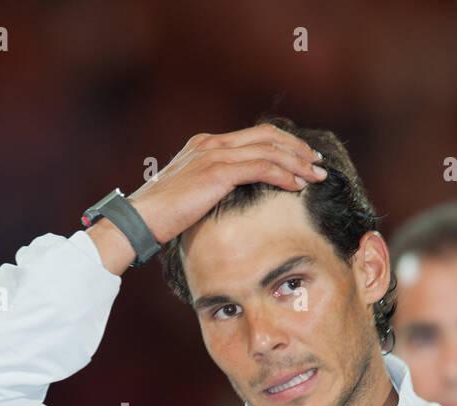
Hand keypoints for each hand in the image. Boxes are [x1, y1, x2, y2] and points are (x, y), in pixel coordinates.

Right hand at [127, 123, 326, 244]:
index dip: (282, 144)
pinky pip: (262, 168)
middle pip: (267, 136)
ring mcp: (214, 155)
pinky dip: (284, 175)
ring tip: (316, 176)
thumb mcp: (188, 194)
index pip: (254, 136)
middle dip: (297, 149)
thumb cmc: (160, 216)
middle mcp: (212, 143)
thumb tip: (231, 202)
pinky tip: (298, 186)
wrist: (139, 220)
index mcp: (205, 144)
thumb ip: (210, 188)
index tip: (301, 158)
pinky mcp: (218, 172)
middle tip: (317, 163)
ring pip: (269, 150)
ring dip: (298, 163)